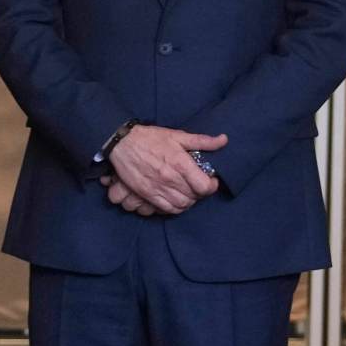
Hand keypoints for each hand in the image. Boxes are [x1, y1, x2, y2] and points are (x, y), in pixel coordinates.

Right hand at [108, 126, 226, 214]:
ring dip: (188, 202)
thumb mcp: (177, 135)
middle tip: (199, 186)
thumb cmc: (150, 138)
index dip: (212, 186)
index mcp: (180, 163)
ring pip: (181, 206)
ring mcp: (157, 188)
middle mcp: (170, 178)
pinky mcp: (147, 194)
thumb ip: (202, 141)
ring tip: (188, 194)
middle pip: (194, 197)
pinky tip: (175, 199)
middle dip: (200, 194)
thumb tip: (223, 140)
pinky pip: (166, 209)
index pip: (204, 186)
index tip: (211, 181)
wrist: (122, 143)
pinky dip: (174, 208)